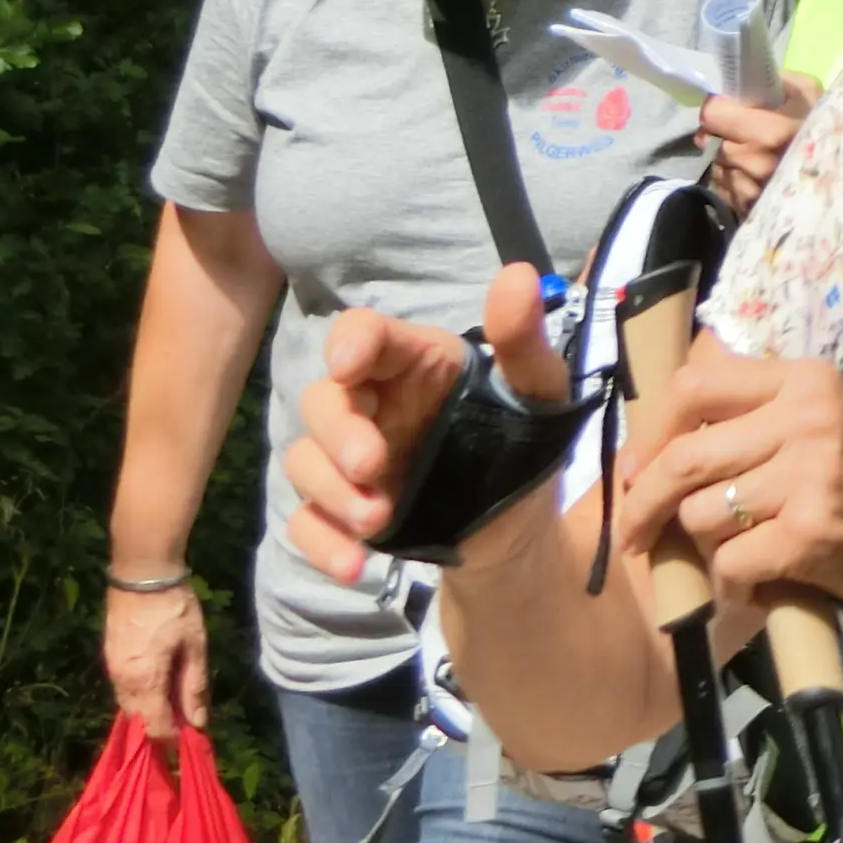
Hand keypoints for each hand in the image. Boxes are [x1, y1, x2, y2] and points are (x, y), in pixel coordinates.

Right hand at [103, 579, 206, 740]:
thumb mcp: (195, 646)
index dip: (174, 738)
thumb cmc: (176, 608)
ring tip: (176, 704)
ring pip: (129, 706)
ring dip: (150, 711)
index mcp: (144, 682)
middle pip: (139, 720)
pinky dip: (140, 696)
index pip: (155, 727)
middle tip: (187, 721)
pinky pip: (123, 690)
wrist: (142, 576)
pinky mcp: (109, 659)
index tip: (193, 738)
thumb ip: (194, 686)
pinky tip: (159, 687)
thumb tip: (198, 723)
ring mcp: (111, 671)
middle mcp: (122, 683)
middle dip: (161, 727)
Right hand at [279, 265, 568, 584]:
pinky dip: (321, 542)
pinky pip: (307, 522)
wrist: (520, 526)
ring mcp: (351, 461)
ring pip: (304, 460)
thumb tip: (516, 277)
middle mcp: (374, 405)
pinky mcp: (342, 511)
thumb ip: (523, 341)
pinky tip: (355, 565)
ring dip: (331, 492)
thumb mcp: (538, 392)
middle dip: (337, 432)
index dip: (350, 342)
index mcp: (416, 364)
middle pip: (322, 400)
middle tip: (373, 465)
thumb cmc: (526, 439)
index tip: (348, 365)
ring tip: (379, 521)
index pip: (366, 336)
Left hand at [613, 341, 842, 614]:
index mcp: (802, 380)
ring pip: (700, 514)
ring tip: (734, 547)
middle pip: (684, 458)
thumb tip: (647, 447)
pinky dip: (731, 582)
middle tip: (635, 531)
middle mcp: (805, 418)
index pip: (695, 387)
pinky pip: (728, 562)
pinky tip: (757, 579)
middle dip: (644, 503)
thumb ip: (747, 415)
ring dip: (702, 544)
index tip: (635, 467)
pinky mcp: (807, 532)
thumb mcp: (814, 419)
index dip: (651, 432)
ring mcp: (808, 475)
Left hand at [702, 71, 817, 212]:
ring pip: (719, 166)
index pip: (715, 114)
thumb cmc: (830, 130)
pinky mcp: (746, 210)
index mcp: (771, 132)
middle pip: (715, 142)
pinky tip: (757, 176)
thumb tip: (745, 81)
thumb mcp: (812, 93)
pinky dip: (734, 181)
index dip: (719, 107)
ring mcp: (750, 191)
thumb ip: (778, 81)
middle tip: (747, 132)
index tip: (729, 107)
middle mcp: (756, 164)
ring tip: (757, 156)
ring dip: (730, 160)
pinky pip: (725, 188)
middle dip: (726, 135)